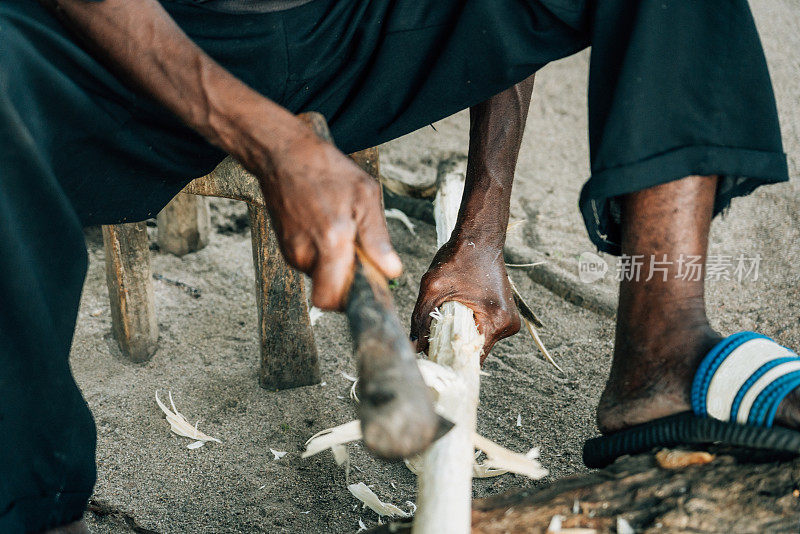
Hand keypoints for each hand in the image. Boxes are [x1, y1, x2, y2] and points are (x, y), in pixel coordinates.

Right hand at [259, 132, 401, 309]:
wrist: (285, 156)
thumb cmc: (327, 171)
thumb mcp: (365, 197)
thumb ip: (378, 238)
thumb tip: (391, 271)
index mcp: (330, 242)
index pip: (332, 298)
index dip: (351, 301)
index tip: (368, 288)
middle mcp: (306, 253)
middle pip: (327, 294)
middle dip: (345, 285)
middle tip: (361, 262)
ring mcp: (292, 251)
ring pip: (320, 277)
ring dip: (335, 267)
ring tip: (343, 234)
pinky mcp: (285, 247)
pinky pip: (311, 264)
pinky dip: (323, 255)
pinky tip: (329, 230)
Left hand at [411, 238, 519, 361]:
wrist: (479, 238)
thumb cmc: (458, 258)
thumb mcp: (433, 288)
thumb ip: (421, 319)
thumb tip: (413, 347)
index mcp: (496, 322)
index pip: (471, 357)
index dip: (449, 360)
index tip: (430, 360)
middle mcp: (508, 326)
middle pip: (474, 351)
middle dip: (452, 348)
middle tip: (429, 345)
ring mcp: (509, 321)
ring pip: (477, 341)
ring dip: (459, 337)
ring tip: (441, 328)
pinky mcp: (504, 315)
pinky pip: (482, 330)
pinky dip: (467, 328)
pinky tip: (454, 318)